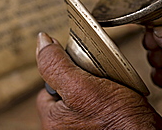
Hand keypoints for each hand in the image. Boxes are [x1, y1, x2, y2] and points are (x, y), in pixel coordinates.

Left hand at [36, 32, 161, 128]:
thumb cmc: (119, 122)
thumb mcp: (81, 86)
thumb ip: (56, 65)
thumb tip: (42, 41)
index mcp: (53, 121)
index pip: (48, 87)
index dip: (64, 73)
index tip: (79, 71)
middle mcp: (65, 128)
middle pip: (67, 91)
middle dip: (82, 82)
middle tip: (98, 80)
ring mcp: (84, 128)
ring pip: (85, 96)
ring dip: (97, 87)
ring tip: (111, 87)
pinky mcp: (103, 127)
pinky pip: (101, 105)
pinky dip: (110, 97)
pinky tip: (119, 97)